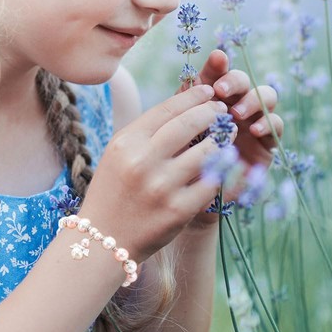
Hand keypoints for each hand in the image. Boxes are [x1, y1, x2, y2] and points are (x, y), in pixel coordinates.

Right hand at [80, 84, 230, 262]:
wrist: (104, 240)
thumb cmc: (113, 191)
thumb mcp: (119, 154)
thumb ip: (147, 133)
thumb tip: (185, 109)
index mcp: (126, 142)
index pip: (166, 109)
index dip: (192, 96)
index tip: (207, 90)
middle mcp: (143, 161)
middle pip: (187, 124)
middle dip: (210, 112)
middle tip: (221, 109)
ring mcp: (162, 186)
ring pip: (205, 151)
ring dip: (221, 140)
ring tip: (228, 135)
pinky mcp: (179, 210)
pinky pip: (210, 182)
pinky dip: (220, 170)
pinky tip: (225, 164)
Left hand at [186, 49, 282, 218]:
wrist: (192, 194)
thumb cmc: (180, 158)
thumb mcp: (178, 129)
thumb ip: (186, 103)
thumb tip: (191, 75)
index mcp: (212, 96)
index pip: (219, 71)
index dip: (219, 63)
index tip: (216, 59)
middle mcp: (235, 103)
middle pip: (244, 80)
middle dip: (235, 81)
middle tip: (221, 91)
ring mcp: (253, 121)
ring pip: (266, 96)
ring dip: (253, 100)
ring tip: (237, 113)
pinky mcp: (267, 143)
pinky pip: (276, 125)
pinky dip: (267, 123)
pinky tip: (254, 130)